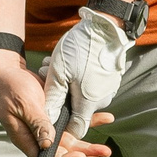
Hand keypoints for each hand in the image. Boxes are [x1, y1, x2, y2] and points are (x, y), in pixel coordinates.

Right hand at [0, 50, 112, 156]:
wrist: (7, 72)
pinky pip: (75, 122)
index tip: (80, 156)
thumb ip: (37, 123)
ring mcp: (49, 126)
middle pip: (63, 153)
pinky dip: (91, 120)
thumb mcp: (24, 104)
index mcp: (27, 139)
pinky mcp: (56, 114)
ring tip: (106, 152)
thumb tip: (48, 145)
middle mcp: (39, 137)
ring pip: (72, 141)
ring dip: (89, 146)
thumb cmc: (9, 88)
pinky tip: (107, 119)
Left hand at [39, 7, 134, 143]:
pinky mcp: (108, 78)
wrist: (107, 26)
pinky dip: (76, 76)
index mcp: (89, 103)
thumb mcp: (59, 72)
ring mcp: (107, 88)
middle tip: (47, 72)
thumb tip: (47, 118)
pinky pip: (89, 83)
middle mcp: (101, 100)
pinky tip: (69, 60)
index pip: (76, 130)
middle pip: (75, 108)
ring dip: (65, 82)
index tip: (49, 112)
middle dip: (58, 94)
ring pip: (79, 93)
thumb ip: (53, 98)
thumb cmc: (82, 49)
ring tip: (55, 62)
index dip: (61, 126)